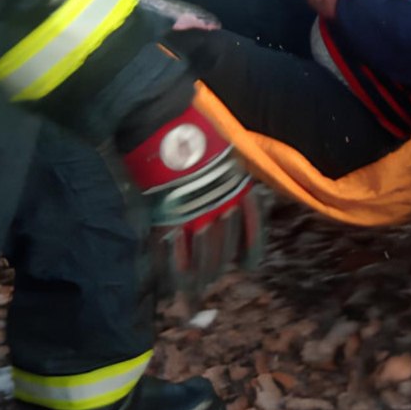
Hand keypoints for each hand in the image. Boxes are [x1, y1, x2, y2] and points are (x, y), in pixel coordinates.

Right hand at [121, 84, 266, 292]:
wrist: (160, 118)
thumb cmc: (194, 127)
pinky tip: (166, 286)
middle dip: (215, 268)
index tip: (249, 267)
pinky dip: (167, 271)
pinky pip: (167, 252)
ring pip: (196, 255)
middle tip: (210, 283)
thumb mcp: (226, 150)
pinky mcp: (161, 215)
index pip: (250, 228)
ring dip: (194, 277)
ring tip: (191, 292)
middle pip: (220, 247)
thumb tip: (236, 189)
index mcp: (235, 189)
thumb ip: (231, 175)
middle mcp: (217, 206)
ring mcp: (188, 213)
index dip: (249, 250)